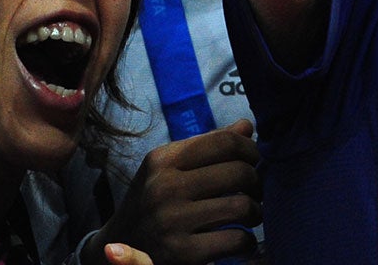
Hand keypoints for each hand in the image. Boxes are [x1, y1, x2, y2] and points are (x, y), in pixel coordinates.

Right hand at [93, 120, 261, 264]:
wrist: (120, 244)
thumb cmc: (153, 201)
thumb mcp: (169, 168)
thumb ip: (208, 146)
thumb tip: (248, 126)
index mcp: (163, 160)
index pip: (224, 141)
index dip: (250, 149)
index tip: (255, 160)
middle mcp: (164, 187)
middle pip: (239, 172)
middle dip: (257, 182)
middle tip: (255, 191)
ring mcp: (171, 221)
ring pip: (242, 206)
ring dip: (255, 212)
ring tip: (251, 215)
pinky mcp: (182, 254)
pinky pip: (235, 240)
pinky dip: (247, 241)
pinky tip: (241, 240)